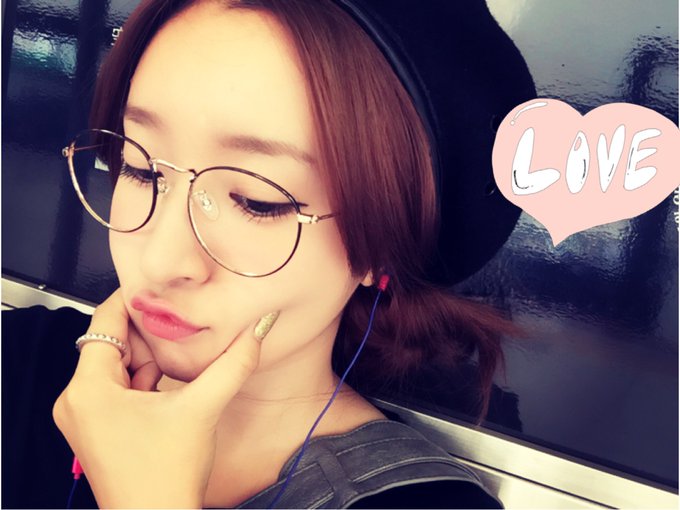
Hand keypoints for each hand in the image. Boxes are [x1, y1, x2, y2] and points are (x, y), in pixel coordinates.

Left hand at [53, 289, 265, 508]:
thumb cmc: (164, 478)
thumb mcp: (203, 409)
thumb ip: (234, 363)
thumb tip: (258, 329)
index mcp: (89, 389)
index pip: (105, 321)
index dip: (134, 299)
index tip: (159, 287)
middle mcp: (78, 401)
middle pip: (112, 343)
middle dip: (149, 333)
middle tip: (182, 320)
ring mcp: (87, 417)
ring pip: (118, 366)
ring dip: (150, 358)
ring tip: (181, 351)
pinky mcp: (99, 429)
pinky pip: (120, 388)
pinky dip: (145, 379)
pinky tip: (172, 381)